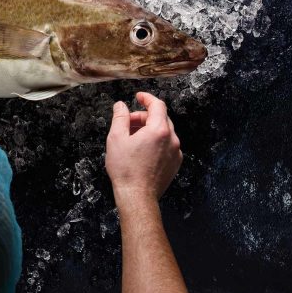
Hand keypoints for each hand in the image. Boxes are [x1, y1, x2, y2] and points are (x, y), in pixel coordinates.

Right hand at [105, 92, 182, 212]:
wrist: (137, 196)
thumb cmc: (125, 169)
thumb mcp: (116, 139)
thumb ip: (120, 118)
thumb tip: (120, 105)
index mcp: (158, 130)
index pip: (157, 105)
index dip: (147, 98)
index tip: (138, 97)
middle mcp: (172, 139)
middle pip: (161, 118)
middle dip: (144, 116)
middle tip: (128, 123)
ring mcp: (175, 152)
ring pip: (164, 132)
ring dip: (149, 129)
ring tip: (133, 138)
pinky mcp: (175, 163)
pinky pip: (167, 145)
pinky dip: (156, 142)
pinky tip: (142, 151)